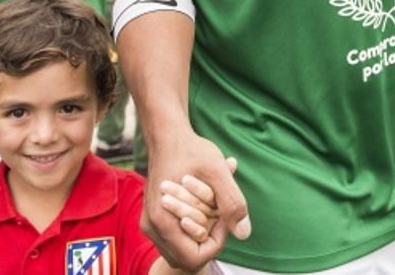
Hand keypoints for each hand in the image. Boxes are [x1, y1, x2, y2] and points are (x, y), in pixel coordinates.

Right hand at [143, 132, 249, 270]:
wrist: (168, 136)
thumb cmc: (191, 150)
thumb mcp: (218, 172)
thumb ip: (232, 203)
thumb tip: (244, 234)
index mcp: (163, 221)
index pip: (194, 259)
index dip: (215, 243)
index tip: (222, 218)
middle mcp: (151, 228)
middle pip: (187, 258)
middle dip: (207, 240)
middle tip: (217, 213)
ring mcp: (150, 224)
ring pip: (181, 250)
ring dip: (199, 234)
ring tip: (209, 207)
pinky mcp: (153, 219)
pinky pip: (175, 237)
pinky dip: (191, 227)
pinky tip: (201, 204)